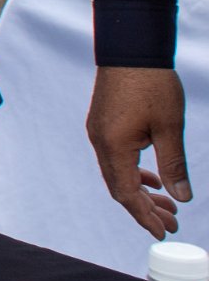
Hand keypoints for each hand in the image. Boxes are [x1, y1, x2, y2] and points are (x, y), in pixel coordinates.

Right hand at [89, 65, 190, 235]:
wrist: (130, 49)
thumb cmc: (151, 84)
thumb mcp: (170, 127)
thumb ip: (174, 165)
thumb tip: (181, 198)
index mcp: (114, 146)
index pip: (127, 192)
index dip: (145, 216)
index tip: (163, 232)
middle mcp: (100, 142)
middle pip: (119, 187)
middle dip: (145, 208)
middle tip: (171, 223)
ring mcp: (98, 132)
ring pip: (117, 173)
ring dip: (140, 191)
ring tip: (166, 204)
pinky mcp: (102, 123)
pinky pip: (114, 158)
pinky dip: (133, 172)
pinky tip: (151, 177)